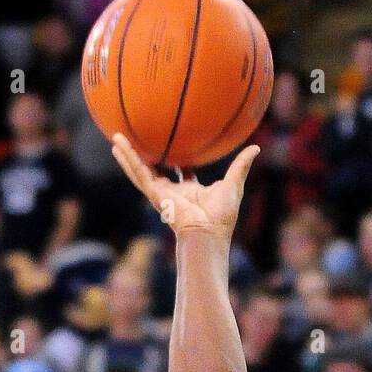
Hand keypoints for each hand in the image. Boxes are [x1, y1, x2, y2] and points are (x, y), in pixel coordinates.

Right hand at [110, 134, 257, 241]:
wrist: (207, 232)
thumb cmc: (222, 216)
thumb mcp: (234, 184)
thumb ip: (241, 165)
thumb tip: (256, 147)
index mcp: (191, 191)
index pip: (182, 172)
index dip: (179, 160)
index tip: (176, 145)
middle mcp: (173, 192)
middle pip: (157, 170)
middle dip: (148, 157)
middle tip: (139, 141)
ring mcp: (161, 193)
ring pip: (141, 170)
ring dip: (128, 155)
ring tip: (115, 138)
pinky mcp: (154, 194)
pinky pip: (138, 172)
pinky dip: (128, 158)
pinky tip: (117, 144)